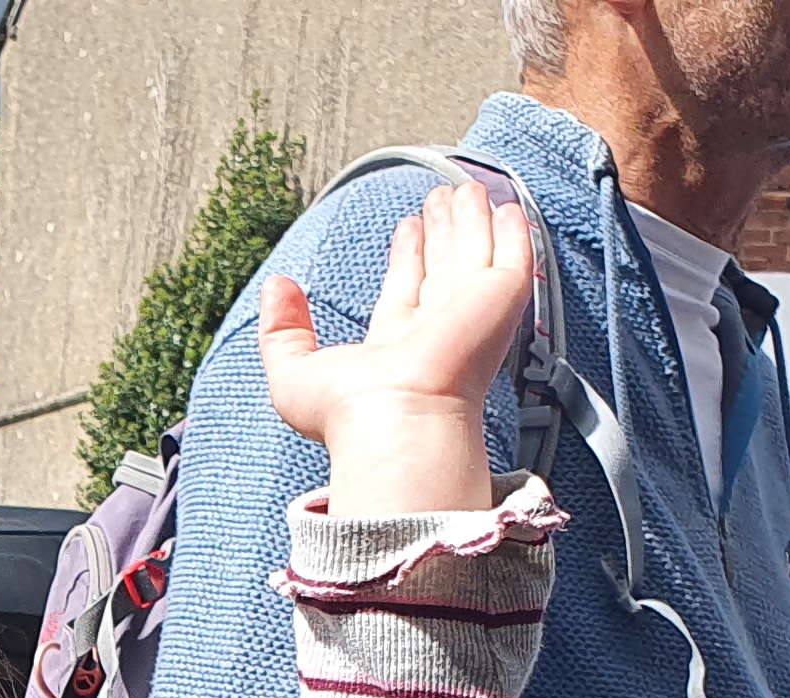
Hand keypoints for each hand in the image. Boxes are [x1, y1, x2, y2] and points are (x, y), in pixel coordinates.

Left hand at [263, 179, 535, 516]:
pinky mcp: (501, 300)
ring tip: (466, 188)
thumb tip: (276, 288)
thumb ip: (281, 329)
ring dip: (470, 220)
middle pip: (442, 267)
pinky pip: (512, 256)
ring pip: (474, 254)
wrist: (397, 417)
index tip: (408, 227)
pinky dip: (512, 232)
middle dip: (442, 231)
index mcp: (395, 346)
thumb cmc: (348, 412)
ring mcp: (472, 314)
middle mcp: (438, 330)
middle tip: (441, 198)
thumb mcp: (292, 373)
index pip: (405, 288)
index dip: (407, 255)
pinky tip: (506, 208)